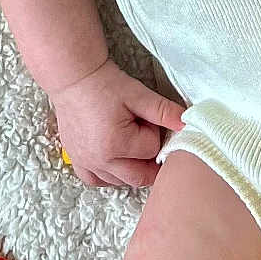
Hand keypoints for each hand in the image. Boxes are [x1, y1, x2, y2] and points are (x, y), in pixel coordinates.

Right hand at [49, 58, 185, 188]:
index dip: (153, 133)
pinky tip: (114, 159)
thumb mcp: (138, 94)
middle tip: (147, 135)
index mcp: (116, 144)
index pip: (151, 151)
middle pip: (140, 175)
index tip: (144, 117)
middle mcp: (100, 160)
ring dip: (131, 169)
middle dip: (149, 158)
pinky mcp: (77, 160)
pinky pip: (97, 180)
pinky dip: (109, 175)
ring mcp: (86, 163)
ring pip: (120, 182)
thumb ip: (164, 111)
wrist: (74, 77)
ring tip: (130, 142)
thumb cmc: (104, 83)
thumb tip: (187, 123)